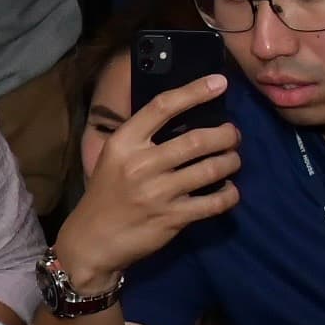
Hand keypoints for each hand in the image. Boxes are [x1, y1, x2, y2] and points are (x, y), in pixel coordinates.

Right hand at [52, 76, 241, 286]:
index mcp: (123, 144)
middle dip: (226, 134)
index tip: (221, 82)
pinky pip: (214, 202)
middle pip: (197, 139)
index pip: (162, 107)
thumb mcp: (113, 159)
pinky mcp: (172, 218)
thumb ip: (142, 139)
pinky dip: (230, 194)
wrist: (92, 241)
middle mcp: (140, 165)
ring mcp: (157, 193)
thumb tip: (187, 118)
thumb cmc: (106, 195)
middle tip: (233, 135)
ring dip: (231, 161)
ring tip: (233, 159)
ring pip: (211, 169)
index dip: (194, 91)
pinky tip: (229, 190)